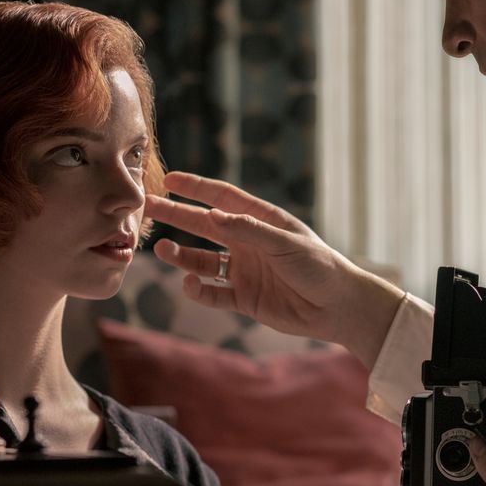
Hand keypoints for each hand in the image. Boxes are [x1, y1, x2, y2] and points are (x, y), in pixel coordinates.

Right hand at [145, 172, 405, 367]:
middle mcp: (248, 242)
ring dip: (181, 255)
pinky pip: (214, 292)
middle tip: (147, 208)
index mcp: (261, 221)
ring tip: (161, 248)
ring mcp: (244, 270)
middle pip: (204, 225)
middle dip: (176, 216)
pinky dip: (199, 290)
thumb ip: (249, 230)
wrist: (338, 307)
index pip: (223, 198)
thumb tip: (212, 215)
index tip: (169, 179)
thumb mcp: (285, 242)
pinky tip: (189, 284)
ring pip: (203, 260)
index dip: (196, 188)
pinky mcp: (244, 298)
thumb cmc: (319, 266)